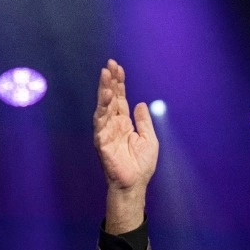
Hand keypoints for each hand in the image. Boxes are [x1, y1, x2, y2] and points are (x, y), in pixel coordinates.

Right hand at [92, 59, 158, 233]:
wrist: (135, 184)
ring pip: (103, 107)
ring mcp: (106, 132)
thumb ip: (144, 121)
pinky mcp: (102, 141)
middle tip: (110, 65)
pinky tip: (105, 98)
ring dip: (104, 91)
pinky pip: (100, 123)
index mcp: (124, 123)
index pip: (120, 99)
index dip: (119, 83)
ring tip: (106, 76)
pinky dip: (102, 110)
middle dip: (109, 81)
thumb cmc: (142, 165)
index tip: (118, 68)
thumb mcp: (149, 139)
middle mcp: (113, 124)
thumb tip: (140, 103)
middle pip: (110, 99)